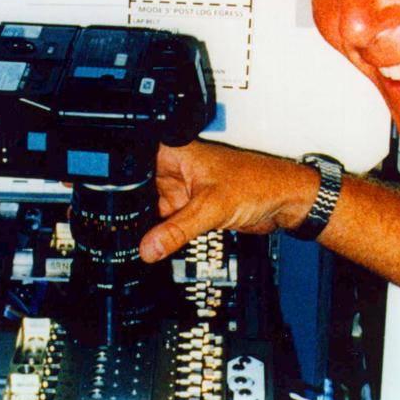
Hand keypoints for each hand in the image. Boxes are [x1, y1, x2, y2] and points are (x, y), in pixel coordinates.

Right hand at [139, 140, 318, 262]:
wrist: (284, 202)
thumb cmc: (259, 184)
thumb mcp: (210, 208)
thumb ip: (176, 230)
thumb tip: (148, 247)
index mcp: (175, 151)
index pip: (136, 167)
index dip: (122, 189)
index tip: (115, 213)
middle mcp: (176, 167)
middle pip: (141, 193)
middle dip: (138, 213)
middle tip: (128, 233)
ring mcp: (183, 188)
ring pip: (156, 211)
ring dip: (156, 226)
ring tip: (152, 238)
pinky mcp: (192, 207)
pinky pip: (171, 223)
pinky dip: (169, 234)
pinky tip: (168, 241)